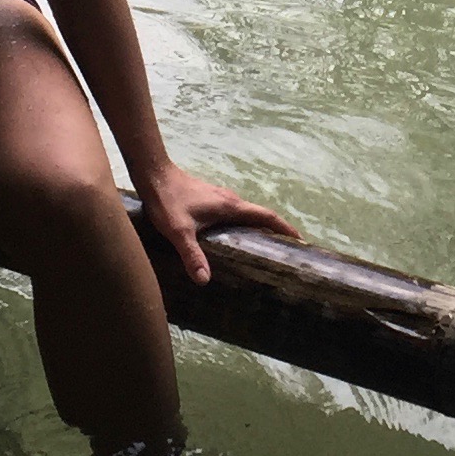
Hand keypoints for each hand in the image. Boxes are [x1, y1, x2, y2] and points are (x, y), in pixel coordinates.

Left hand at [137, 162, 301, 287]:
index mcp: (230, 207)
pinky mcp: (210, 198)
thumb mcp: (179, 231)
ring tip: (264, 248)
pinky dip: (244, 225)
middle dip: (276, 231)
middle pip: (260, 216)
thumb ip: (192, 255)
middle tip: (285, 252)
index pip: (266, 216)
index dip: (285, 228)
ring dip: (259, 228)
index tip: (300, 240)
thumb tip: (205, 281)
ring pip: (247, 214)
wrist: (154, 174)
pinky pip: (235, 213)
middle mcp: (230, 200)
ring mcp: (221, 197)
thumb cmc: (168, 201)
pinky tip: (234, 238)